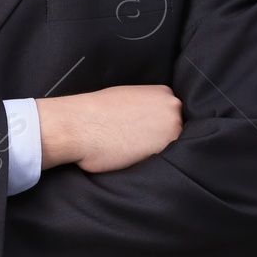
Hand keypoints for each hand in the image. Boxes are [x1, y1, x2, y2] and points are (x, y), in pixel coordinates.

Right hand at [38, 84, 183, 172]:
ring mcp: (173, 129)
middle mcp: (173, 108)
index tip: (143, 133)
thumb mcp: (127, 97)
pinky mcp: (165, 151)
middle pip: (177, 131)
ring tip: (133, 151)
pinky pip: (166, 162)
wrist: (79, 125)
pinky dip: (154, 164)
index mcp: (164, 92)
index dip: (159, 127)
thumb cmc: (95, 112)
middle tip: (137, 143)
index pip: (173, 115)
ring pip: (174, 148)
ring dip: (159, 152)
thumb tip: (152, 120)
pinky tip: (134, 158)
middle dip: (162, 139)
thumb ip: (147, 106)